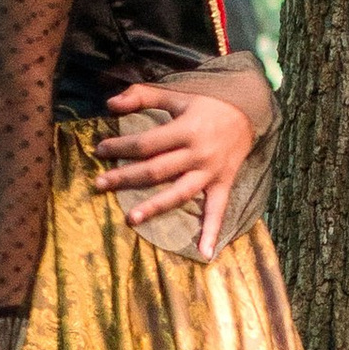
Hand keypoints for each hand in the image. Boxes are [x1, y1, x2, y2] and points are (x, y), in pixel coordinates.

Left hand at [101, 83, 254, 256]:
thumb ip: (143, 96)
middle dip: (126, 178)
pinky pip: (217, 211)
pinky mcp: (222, 184)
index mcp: (186, 129)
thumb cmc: (207, 104)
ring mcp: (210, 172)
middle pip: (157, 170)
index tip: (100, 150)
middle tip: (100, 184)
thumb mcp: (177, 95)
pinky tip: (204, 254)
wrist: (249, 112)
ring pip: (179, 193)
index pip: (147, 142)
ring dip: (155, 207)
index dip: (121, 147)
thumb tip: (110, 103)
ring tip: (131, 219)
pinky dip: (211, 232)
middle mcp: (198, 154)